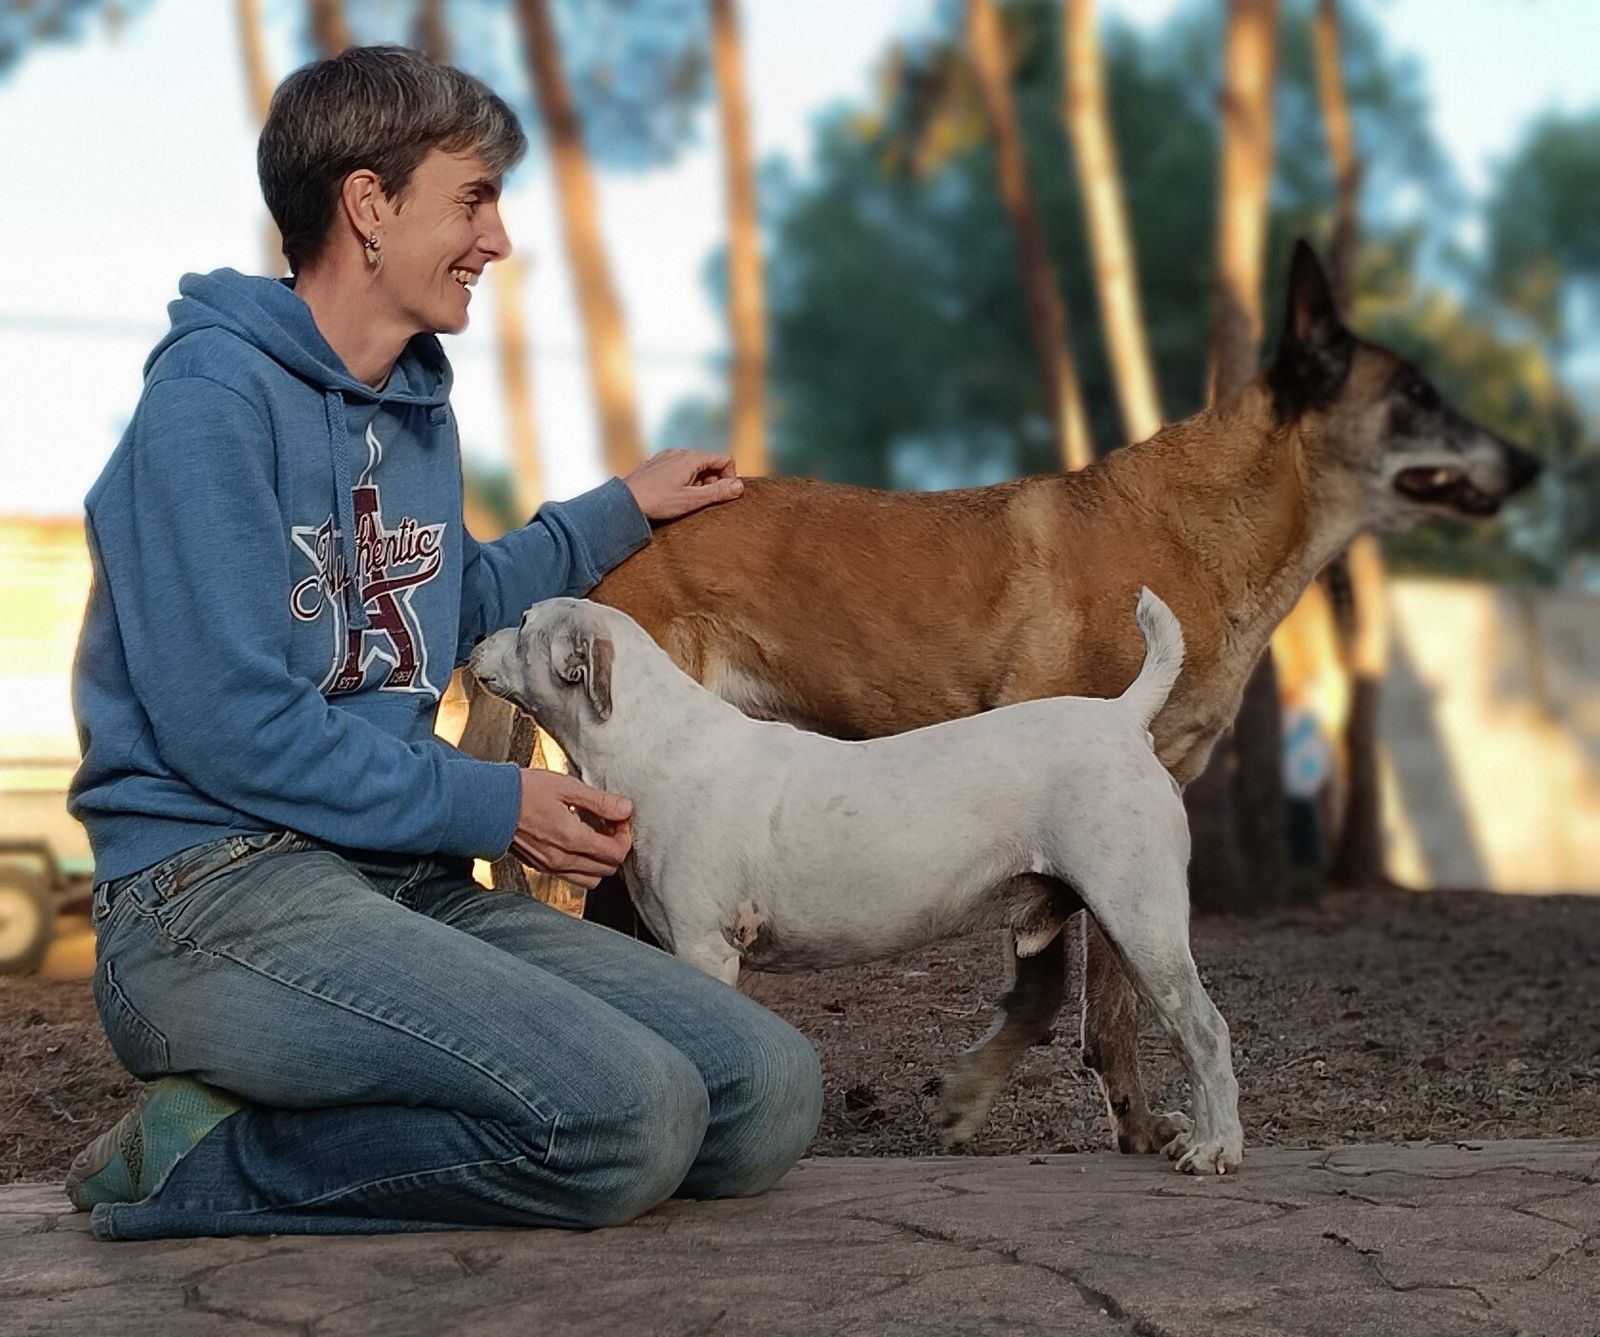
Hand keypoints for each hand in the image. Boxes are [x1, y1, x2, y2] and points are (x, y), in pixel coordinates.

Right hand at [510, 769, 633, 890]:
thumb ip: (599, 801)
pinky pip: (571, 876)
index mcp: (572, 840)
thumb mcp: (566, 787)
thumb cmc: (523, 792)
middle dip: (614, 848)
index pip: (616, 854)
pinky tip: (575, 840)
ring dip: (599, 860)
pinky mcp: (539, 867)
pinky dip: (581, 864)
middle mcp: (562, 860)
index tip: (619, 819)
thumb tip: (625, 808)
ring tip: (593, 834)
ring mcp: (550, 867)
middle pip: (607, 870)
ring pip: (590, 879)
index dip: (624, 836)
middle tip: (609, 824)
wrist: (487, 805)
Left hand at [623, 448, 742, 521]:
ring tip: (683, 500)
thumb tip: (740, 487)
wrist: (624, 502)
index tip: (722, 494)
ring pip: (694, 467)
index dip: (729, 477)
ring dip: (697, 483)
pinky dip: (683, 481)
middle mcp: (679, 452)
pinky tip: (671, 496)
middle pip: (710, 463)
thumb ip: (717, 492)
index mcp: (691, 458)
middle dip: (712, 482)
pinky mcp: (656, 464)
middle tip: (700, 501)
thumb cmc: (657, 502)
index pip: (725, 459)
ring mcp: (666, 457)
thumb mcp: (691, 500)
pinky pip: (679, 469)